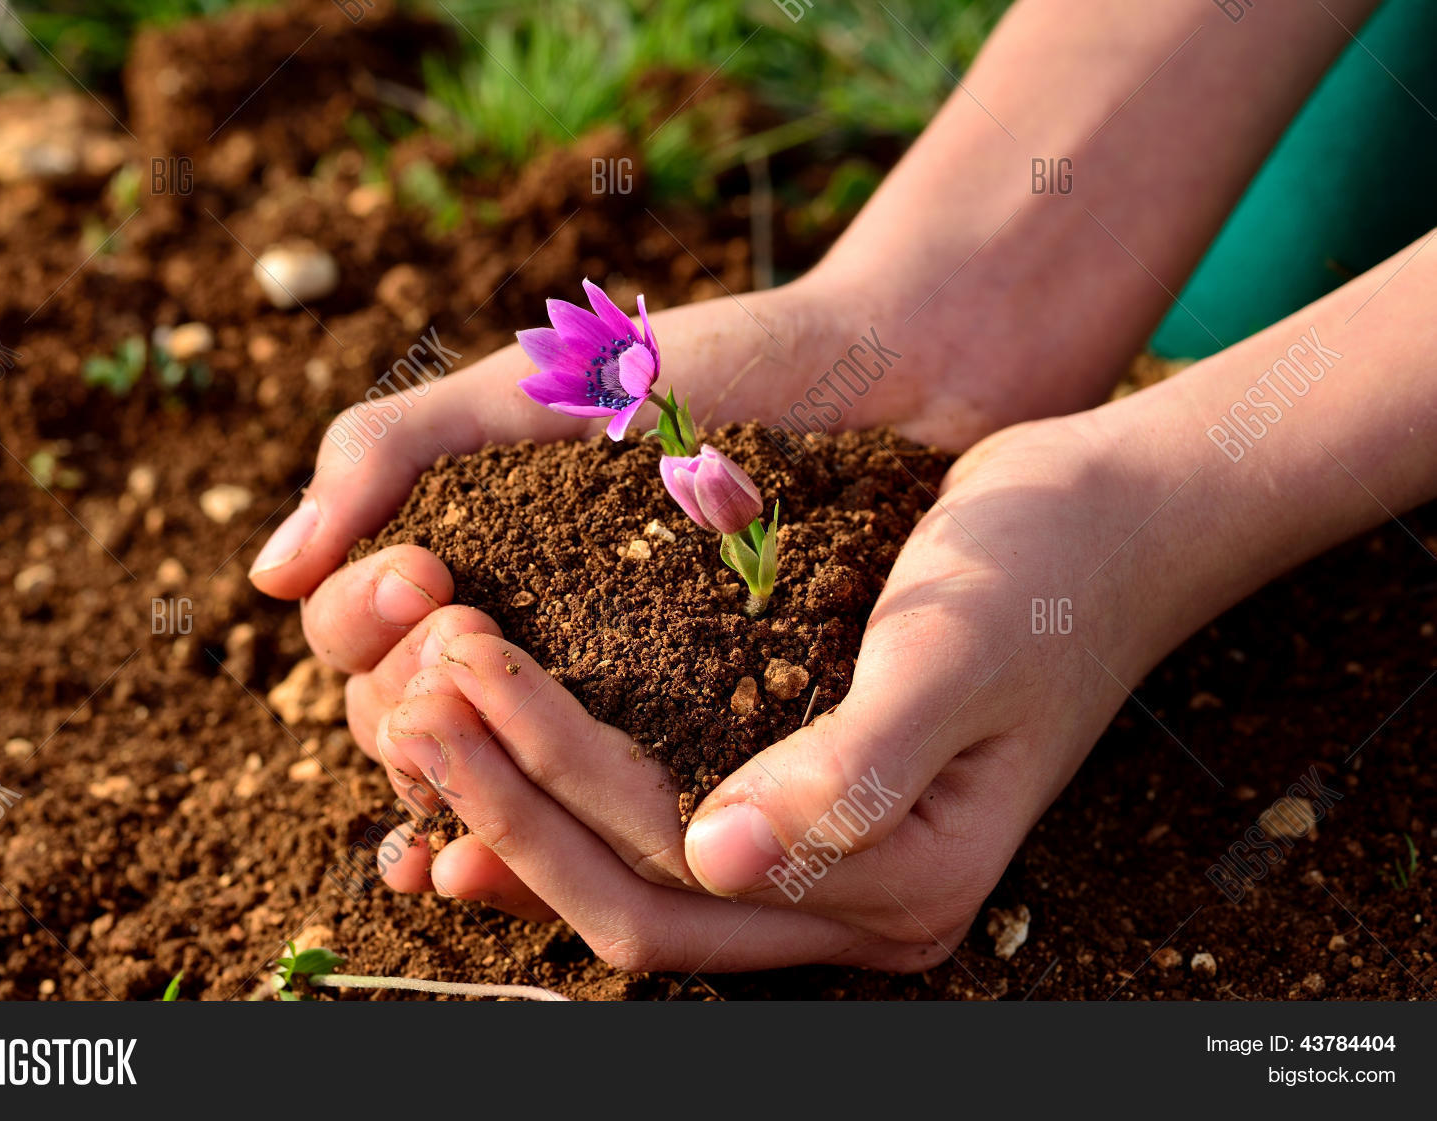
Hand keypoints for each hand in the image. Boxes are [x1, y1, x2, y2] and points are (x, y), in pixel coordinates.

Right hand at [250, 270, 1039, 762]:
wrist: (879, 379)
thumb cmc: (707, 368)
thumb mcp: (535, 391)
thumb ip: (394, 452)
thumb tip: (264, 575)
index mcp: (463, 564)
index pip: (354, 635)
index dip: (363, 622)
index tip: (424, 576)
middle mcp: (517, 644)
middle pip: (405, 722)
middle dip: (410, 698)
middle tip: (467, 643)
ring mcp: (599, 700)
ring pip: (490, 780)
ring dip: (469, 784)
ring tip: (480, 765)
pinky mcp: (688, 745)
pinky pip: (606, 809)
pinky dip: (556, 835)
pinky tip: (530, 860)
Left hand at [372, 410, 1221, 970]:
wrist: (1112, 521)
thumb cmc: (1045, 574)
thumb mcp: (954, 655)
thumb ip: (849, 773)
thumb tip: (715, 860)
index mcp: (897, 885)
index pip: (671, 877)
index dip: (544, 794)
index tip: (453, 681)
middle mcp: (852, 901)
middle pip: (630, 893)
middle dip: (504, 802)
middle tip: (406, 697)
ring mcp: (824, 856)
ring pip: (630, 868)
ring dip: (519, 797)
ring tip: (419, 705)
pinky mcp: (801, 794)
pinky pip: (658, 818)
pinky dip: (567, 787)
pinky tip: (489, 735)